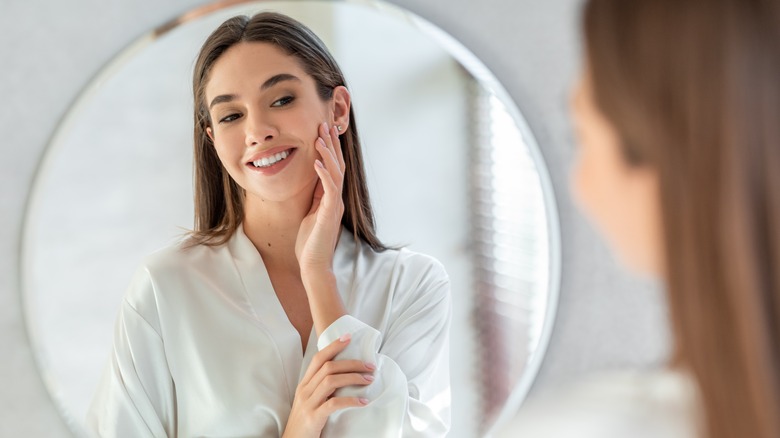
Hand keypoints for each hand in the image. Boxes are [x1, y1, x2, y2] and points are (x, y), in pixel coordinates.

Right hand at [282, 334, 373, 437]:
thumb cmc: (305, 421)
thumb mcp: (310, 400)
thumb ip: (322, 388)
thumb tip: (345, 376)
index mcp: (304, 384)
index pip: (318, 358)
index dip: (333, 346)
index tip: (348, 337)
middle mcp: (305, 390)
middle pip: (328, 367)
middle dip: (351, 363)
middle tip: (370, 365)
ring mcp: (308, 403)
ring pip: (331, 381)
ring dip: (353, 377)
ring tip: (369, 379)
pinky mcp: (314, 417)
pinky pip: (334, 404)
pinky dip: (351, 401)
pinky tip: (363, 401)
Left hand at [295, 122, 345, 273]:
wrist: (313, 265)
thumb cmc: (309, 243)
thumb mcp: (310, 214)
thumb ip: (314, 198)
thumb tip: (312, 181)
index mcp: (330, 198)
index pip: (332, 168)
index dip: (329, 149)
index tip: (323, 131)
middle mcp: (336, 199)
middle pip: (337, 166)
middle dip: (331, 145)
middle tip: (325, 125)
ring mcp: (334, 206)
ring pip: (336, 173)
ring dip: (328, 154)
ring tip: (320, 138)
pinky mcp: (330, 214)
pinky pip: (329, 189)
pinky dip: (323, 174)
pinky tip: (316, 162)